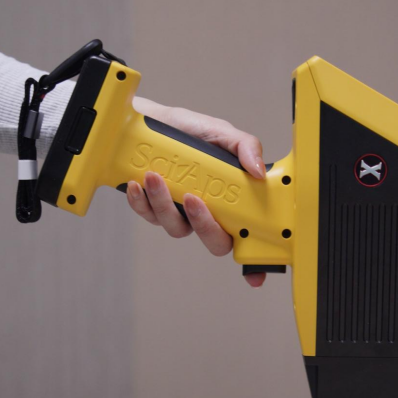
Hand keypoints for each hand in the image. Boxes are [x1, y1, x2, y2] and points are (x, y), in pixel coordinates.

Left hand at [126, 97, 266, 287]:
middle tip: (192, 199)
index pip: (247, 236)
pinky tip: (138, 182)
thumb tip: (259, 171)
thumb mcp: (222, 133)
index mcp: (231, 200)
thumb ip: (245, 147)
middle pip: (215, 242)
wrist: (152, 121)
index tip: (255, 276)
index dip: (254, 262)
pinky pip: (148, 216)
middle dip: (204, 225)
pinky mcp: (152, 208)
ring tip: (156, 176)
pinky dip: (141, 202)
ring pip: (177, 229)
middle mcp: (207, 213)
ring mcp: (180, 214)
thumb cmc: (191, 131)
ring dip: (165, 205)